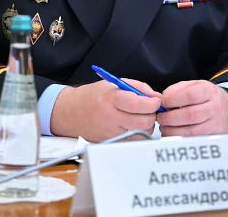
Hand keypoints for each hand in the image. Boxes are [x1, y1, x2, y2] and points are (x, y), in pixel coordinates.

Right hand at [49, 79, 163, 141]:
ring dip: (147, 126)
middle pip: (143, 122)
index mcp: (111, 99)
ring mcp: (110, 133)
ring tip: (140, 117)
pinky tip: (132, 125)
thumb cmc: (94, 96)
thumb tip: (156, 97)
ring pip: (140, 134)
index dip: (152, 103)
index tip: (156, 100)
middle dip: (152, 115)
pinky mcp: (110, 143)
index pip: (137, 104)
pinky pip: (132, 141)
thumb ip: (139, 88)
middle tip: (150, 109)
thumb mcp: (115, 83)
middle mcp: (110, 118)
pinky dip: (138, 134)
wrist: (70, 112)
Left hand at [157, 80, 227, 136]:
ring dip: (172, 131)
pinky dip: (179, 138)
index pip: (190, 95)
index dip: (172, 100)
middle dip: (170, 118)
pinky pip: (193, 140)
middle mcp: (214, 107)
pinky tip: (173, 134)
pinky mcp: (213, 136)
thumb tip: (162, 99)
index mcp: (209, 91)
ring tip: (165, 127)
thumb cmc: (207, 97)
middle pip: (190, 115)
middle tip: (160, 118)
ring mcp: (215, 123)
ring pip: (191, 131)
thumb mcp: (195, 85)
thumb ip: (177, 89)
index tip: (162, 103)